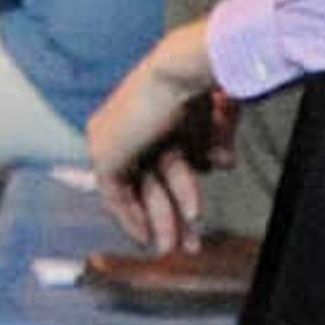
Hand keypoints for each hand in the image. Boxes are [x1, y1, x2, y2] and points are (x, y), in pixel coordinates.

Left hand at [86, 22, 221, 251]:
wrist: (180, 76)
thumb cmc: (199, 89)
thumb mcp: (209, 123)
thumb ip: (211, 144)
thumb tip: (221, 164)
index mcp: (143, 115)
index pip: (153, 165)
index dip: (173, 196)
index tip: (189, 222)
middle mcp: (120, 128)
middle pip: (144, 182)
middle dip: (168, 217)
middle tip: (185, 246)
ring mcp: (108, 141)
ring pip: (133, 192)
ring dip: (159, 222)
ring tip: (175, 248)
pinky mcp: (104, 155)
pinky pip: (115, 196)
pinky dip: (132, 218)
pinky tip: (147, 238)